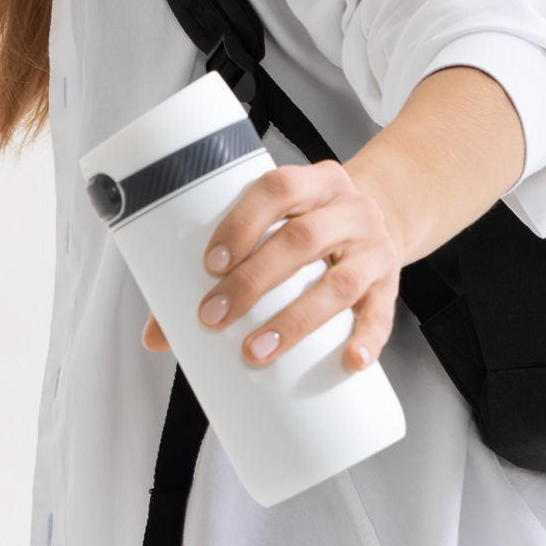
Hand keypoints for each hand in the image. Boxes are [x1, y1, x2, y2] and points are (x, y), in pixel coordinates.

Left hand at [140, 161, 404, 371]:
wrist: (385, 219)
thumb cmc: (310, 227)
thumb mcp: (275, 227)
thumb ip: (220, 271)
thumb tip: (156, 336)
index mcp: (315, 183)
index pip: (279, 188)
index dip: (243, 221)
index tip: (210, 263)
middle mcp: (349, 210)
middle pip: (304, 239)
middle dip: (254, 280)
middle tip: (214, 317)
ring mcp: (374, 249)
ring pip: (340, 282)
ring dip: (296, 320)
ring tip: (256, 351)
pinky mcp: (389, 287)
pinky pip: (381, 314)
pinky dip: (366, 338)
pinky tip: (349, 361)